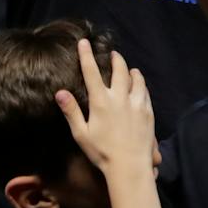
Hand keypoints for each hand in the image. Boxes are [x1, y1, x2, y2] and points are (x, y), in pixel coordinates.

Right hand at [55, 40, 160, 180]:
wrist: (129, 165)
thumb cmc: (101, 152)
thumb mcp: (81, 134)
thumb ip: (71, 111)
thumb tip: (60, 92)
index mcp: (101, 102)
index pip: (92, 72)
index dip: (86, 56)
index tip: (84, 42)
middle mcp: (120, 97)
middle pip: (119, 70)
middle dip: (115, 59)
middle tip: (113, 54)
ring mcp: (136, 102)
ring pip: (136, 78)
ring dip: (131, 70)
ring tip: (128, 68)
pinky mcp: (148, 110)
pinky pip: (145, 90)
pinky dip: (141, 84)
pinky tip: (139, 85)